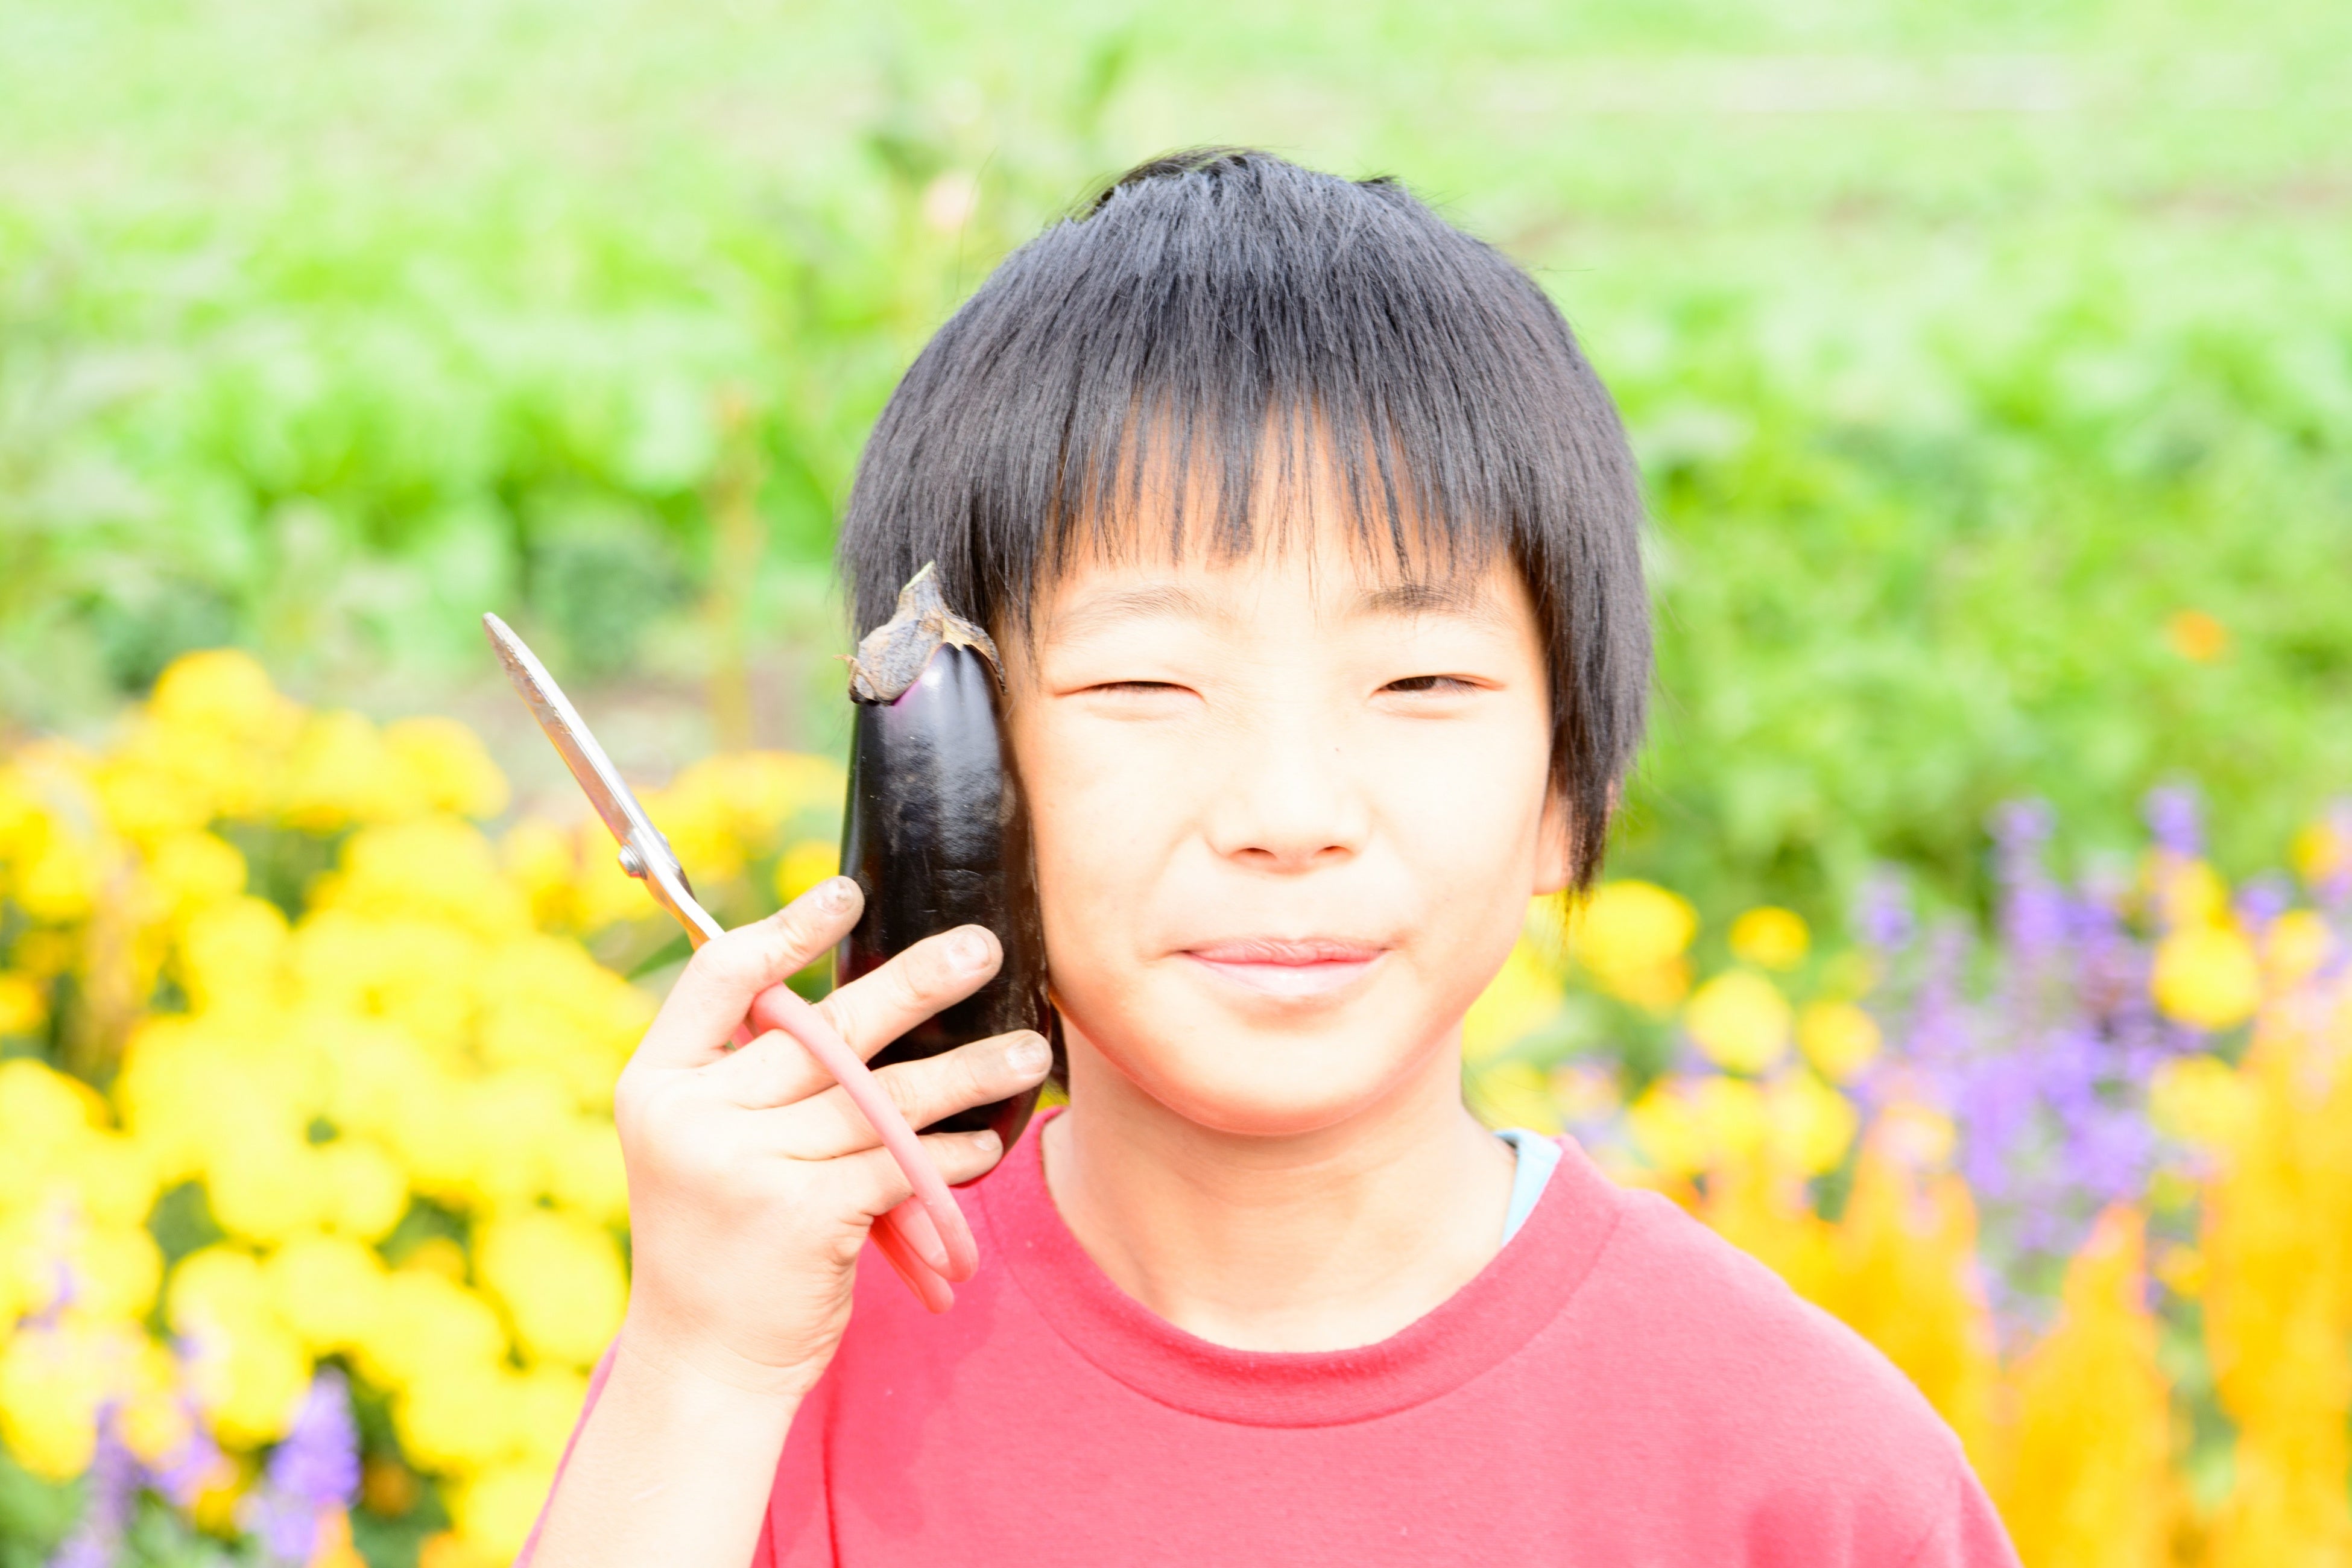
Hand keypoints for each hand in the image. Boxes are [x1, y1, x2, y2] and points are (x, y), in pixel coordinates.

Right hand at [610, 875, 1053, 1399]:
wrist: (702, 1363)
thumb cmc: (720, 1240)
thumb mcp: (702, 1145)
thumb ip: (753, 1077)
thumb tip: (858, 995)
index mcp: (657, 1083)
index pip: (720, 976)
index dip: (787, 928)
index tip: (849, 893)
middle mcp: (693, 1117)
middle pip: (821, 1025)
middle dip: (915, 984)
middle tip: (985, 948)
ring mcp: (746, 1164)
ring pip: (881, 1096)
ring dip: (966, 1071)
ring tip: (1029, 1050)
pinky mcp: (804, 1214)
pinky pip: (899, 1162)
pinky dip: (950, 1153)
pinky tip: (986, 1141)